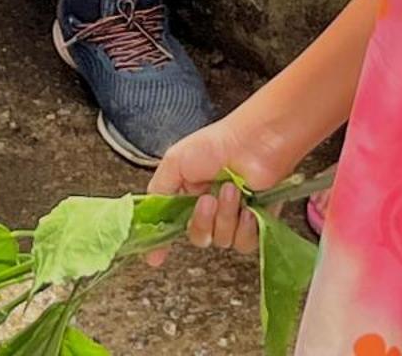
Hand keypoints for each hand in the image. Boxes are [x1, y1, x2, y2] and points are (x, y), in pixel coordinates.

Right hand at [146, 107, 292, 262]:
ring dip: (226, 217)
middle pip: (198, 236)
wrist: (255, 142)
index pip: (173, 223)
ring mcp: (234, 216)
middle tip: (209, 199)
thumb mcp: (175, 161)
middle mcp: (211, 206)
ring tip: (233, 191)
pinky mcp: (257, 222)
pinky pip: (244, 243)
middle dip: (203, 221)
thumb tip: (144, 220)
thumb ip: (158, 192)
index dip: (164, 242)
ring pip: (222, 240)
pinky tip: (248, 208)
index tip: (155, 258)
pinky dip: (245, 227)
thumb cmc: (217, 144)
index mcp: (189, 192)